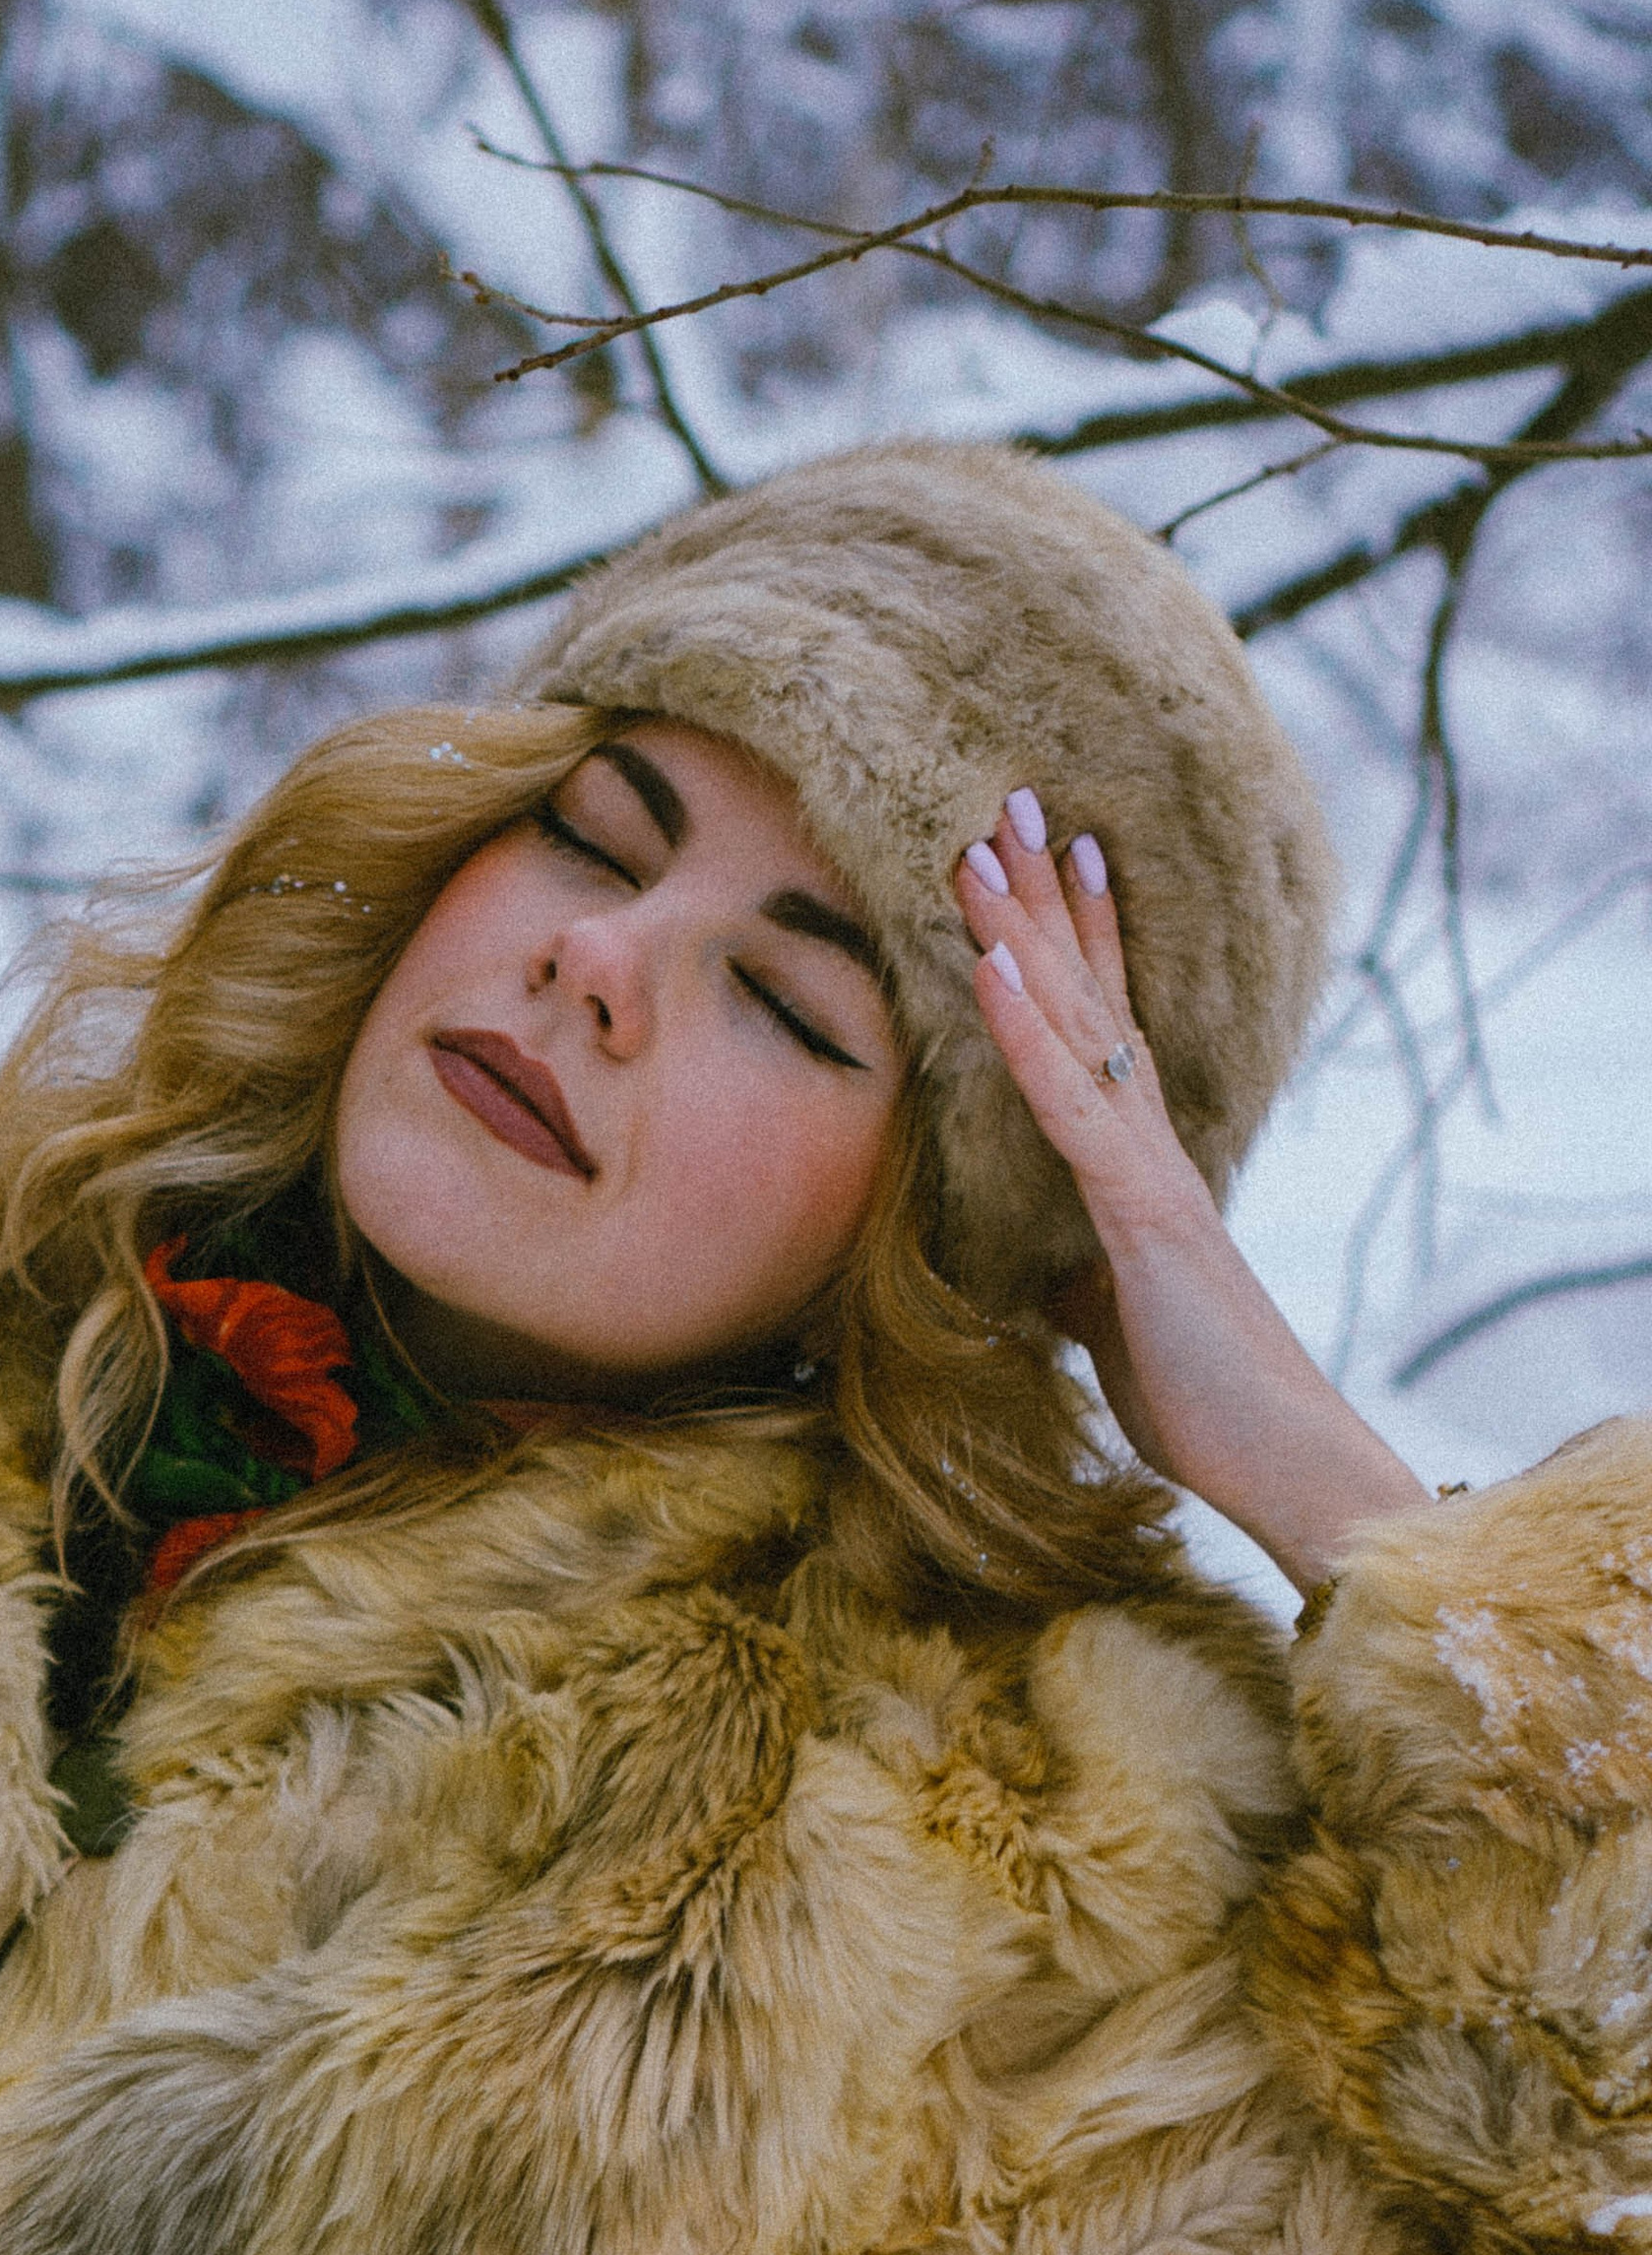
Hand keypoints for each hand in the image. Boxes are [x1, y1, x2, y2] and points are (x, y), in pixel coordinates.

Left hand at [954, 791, 1429, 1594]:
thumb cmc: (1199, 1396)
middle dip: (1044, 897)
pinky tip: (987, 967)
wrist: (1277, 1456)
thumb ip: (1071, 1277)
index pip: (1100, 1023)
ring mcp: (1148, 1169)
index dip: (1077, 937)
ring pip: (1075, 1025)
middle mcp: (1149, 1143)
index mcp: (1140, 1163)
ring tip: (977, 846)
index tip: (1053, 853)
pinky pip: (1071, 1106)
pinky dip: (1026, 1034)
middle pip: (1087, 993)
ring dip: (1021, 933)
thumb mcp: (1105, 1323)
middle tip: (1006, 798)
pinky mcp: (1141, 1212)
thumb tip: (1032, 1269)